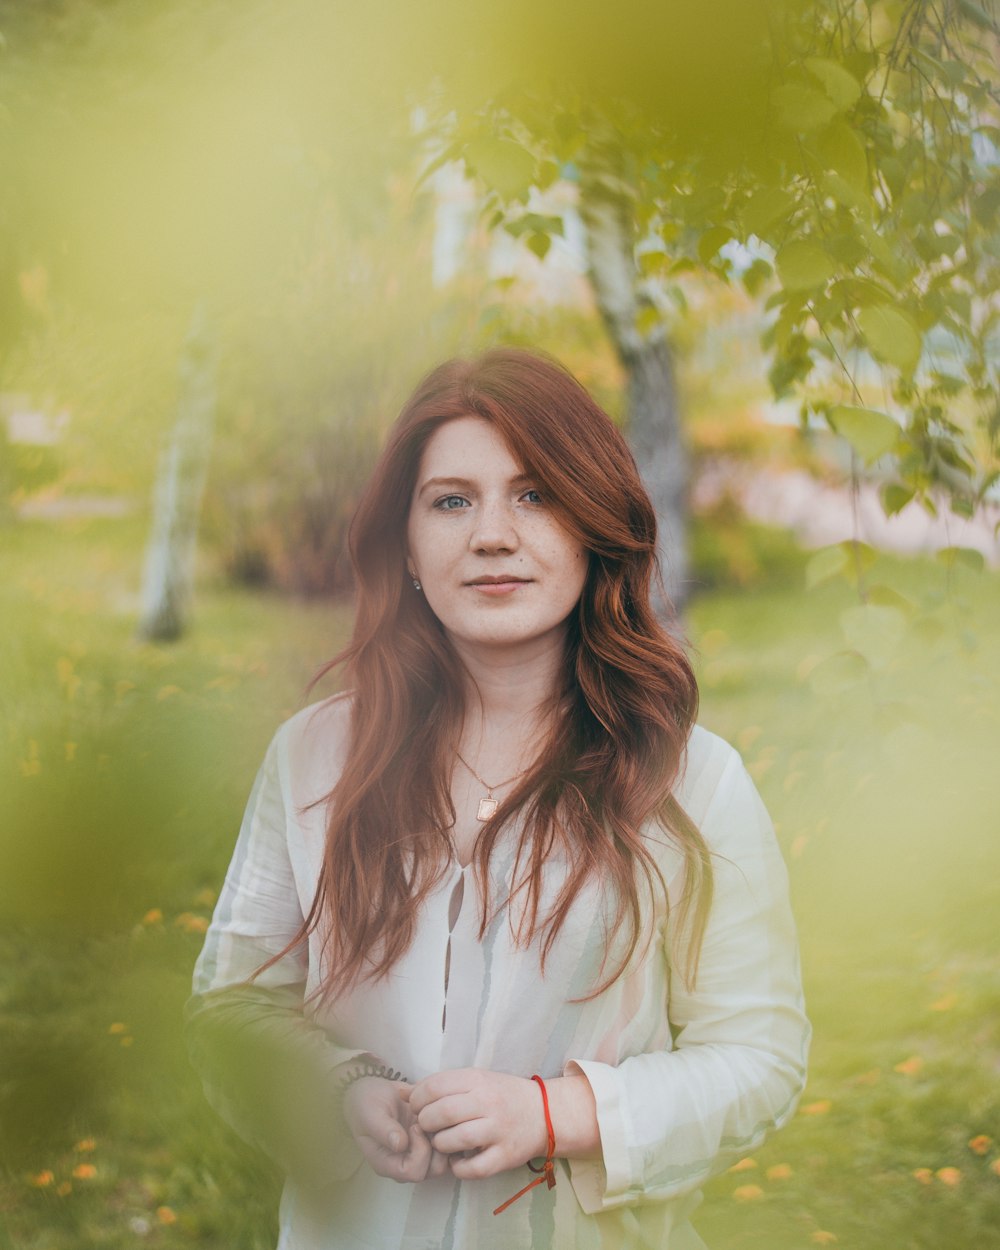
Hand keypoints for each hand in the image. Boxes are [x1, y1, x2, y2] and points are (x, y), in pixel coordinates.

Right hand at [342, 1078, 448, 1182]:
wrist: (372, 1092)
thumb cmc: (366, 1104)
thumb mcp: (371, 1113)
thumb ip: (384, 1130)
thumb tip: (400, 1145)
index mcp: (387, 1163)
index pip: (412, 1172)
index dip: (420, 1151)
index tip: (415, 1126)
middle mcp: (404, 1163)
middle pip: (432, 1170)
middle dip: (434, 1145)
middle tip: (425, 1121)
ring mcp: (418, 1154)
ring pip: (444, 1159)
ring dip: (442, 1137)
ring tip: (431, 1118)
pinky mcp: (428, 1141)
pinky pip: (448, 1146)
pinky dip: (447, 1131)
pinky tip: (436, 1114)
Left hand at [407, 1069, 548, 1180]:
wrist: (543, 1114)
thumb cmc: (503, 1095)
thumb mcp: (478, 1080)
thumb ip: (447, 1085)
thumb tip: (408, 1093)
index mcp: (478, 1080)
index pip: (435, 1087)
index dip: (418, 1099)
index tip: (416, 1107)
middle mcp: (488, 1103)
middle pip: (441, 1113)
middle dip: (425, 1122)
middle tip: (426, 1127)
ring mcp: (497, 1130)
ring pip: (454, 1140)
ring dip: (440, 1144)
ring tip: (442, 1143)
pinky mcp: (505, 1156)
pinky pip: (473, 1169)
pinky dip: (459, 1169)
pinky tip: (457, 1161)